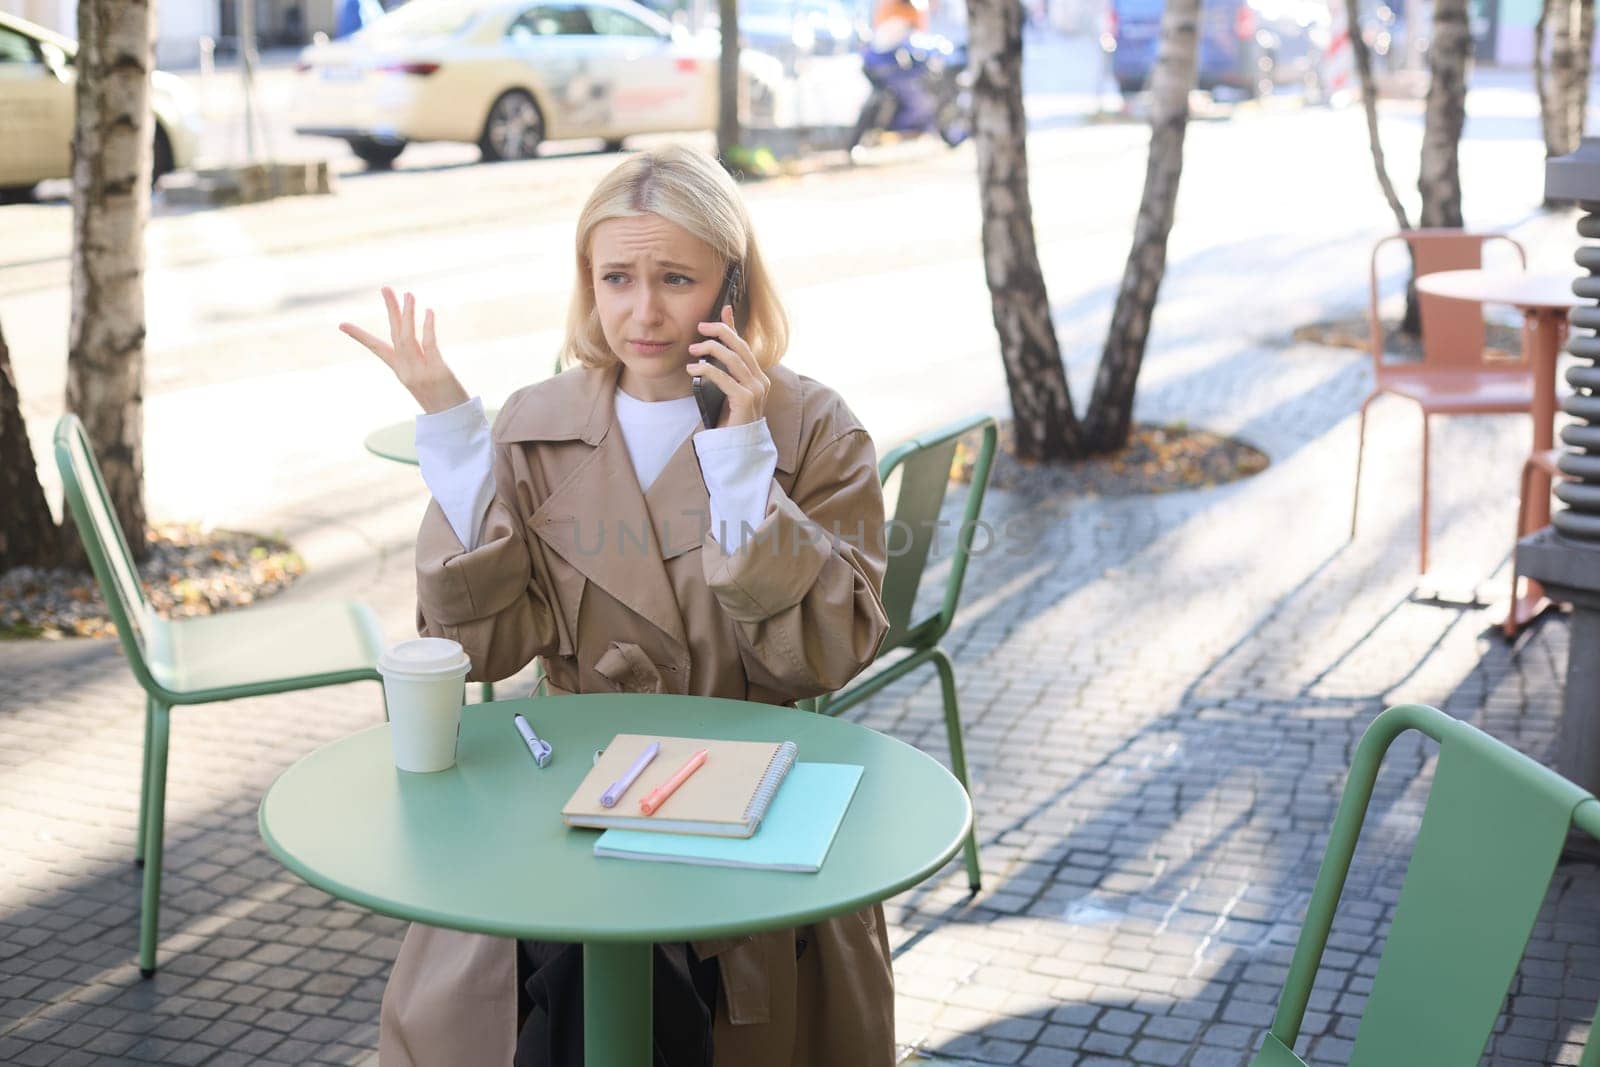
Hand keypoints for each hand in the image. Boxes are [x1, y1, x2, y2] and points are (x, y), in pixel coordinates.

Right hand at [340, 287, 468, 413]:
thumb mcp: (426, 383)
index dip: (360, 336)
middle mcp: (406, 370)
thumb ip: (420, 364)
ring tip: (408, 295)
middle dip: (390, 310)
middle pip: (394, 335)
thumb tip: (419, 349)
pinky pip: (429, 345)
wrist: (452, 424)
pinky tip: (428, 311)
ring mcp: (420, 371)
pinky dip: (427, 327)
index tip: (342, 324)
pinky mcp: (437, 371)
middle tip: (386, 288)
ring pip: (408, 338)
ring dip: (407, 315)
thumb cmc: (442, 403)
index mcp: (400, 371)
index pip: (377, 349)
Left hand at [687, 304, 767, 428]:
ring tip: (692, 350)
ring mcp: (756, 391)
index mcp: (759, 377)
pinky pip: (724, 378)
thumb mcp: (725, 390)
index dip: (732, 326)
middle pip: (741, 347)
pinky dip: (707, 369)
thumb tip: (710, 347)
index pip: (744, 345)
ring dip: (710, 349)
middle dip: (720, 332)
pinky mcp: (745, 401)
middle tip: (700, 327)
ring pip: (733, 359)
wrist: (736, 449)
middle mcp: (761, 381)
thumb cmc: (729, 420)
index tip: (721, 310)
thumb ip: (722, 370)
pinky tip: (693, 369)